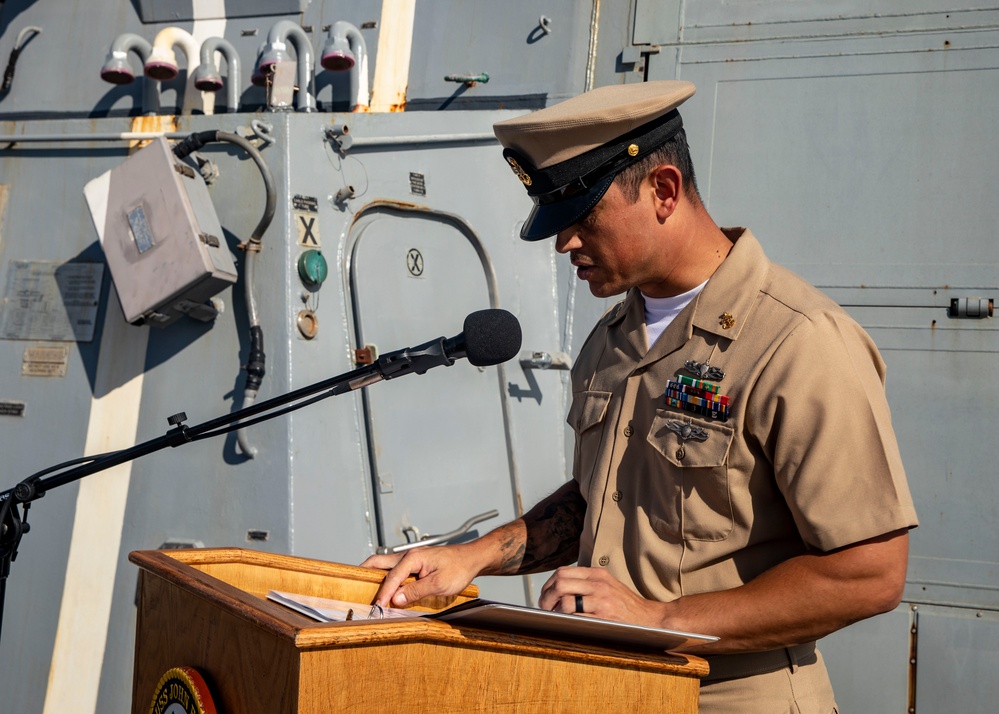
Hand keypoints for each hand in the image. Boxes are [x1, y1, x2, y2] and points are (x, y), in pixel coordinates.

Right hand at [361, 544, 481, 607]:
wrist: (471, 559)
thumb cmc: (458, 569)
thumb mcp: (439, 584)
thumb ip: (416, 591)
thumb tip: (395, 599)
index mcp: (413, 558)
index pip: (392, 577)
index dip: (383, 594)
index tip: (377, 607)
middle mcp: (408, 555)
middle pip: (379, 563)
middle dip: (365, 574)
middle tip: (354, 587)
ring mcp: (411, 558)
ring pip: (385, 566)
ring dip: (376, 577)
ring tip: (367, 590)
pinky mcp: (414, 564)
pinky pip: (394, 570)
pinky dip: (386, 578)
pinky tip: (386, 588)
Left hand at [538, 566, 666, 627]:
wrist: (650, 618)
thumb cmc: (625, 603)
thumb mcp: (607, 584)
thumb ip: (586, 582)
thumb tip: (558, 588)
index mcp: (597, 574)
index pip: (562, 572)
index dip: (548, 585)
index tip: (545, 596)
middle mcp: (598, 584)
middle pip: (560, 584)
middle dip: (546, 597)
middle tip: (544, 608)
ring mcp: (602, 601)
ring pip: (566, 602)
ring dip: (554, 611)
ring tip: (553, 618)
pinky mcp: (604, 617)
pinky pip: (577, 618)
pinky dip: (567, 621)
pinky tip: (565, 625)